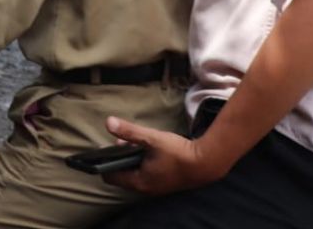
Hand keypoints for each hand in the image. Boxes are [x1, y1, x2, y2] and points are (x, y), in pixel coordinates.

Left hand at [100, 117, 227, 194]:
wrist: (207, 162)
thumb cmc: (178, 152)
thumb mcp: (151, 138)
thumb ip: (129, 131)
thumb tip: (108, 122)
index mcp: (138, 182)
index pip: (110, 176)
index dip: (105, 161)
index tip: (106, 146)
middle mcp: (145, 189)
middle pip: (122, 174)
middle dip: (120, 157)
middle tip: (125, 140)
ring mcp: (156, 187)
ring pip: (135, 173)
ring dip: (132, 158)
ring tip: (137, 142)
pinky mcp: (164, 182)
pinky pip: (146, 173)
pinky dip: (142, 162)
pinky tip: (150, 149)